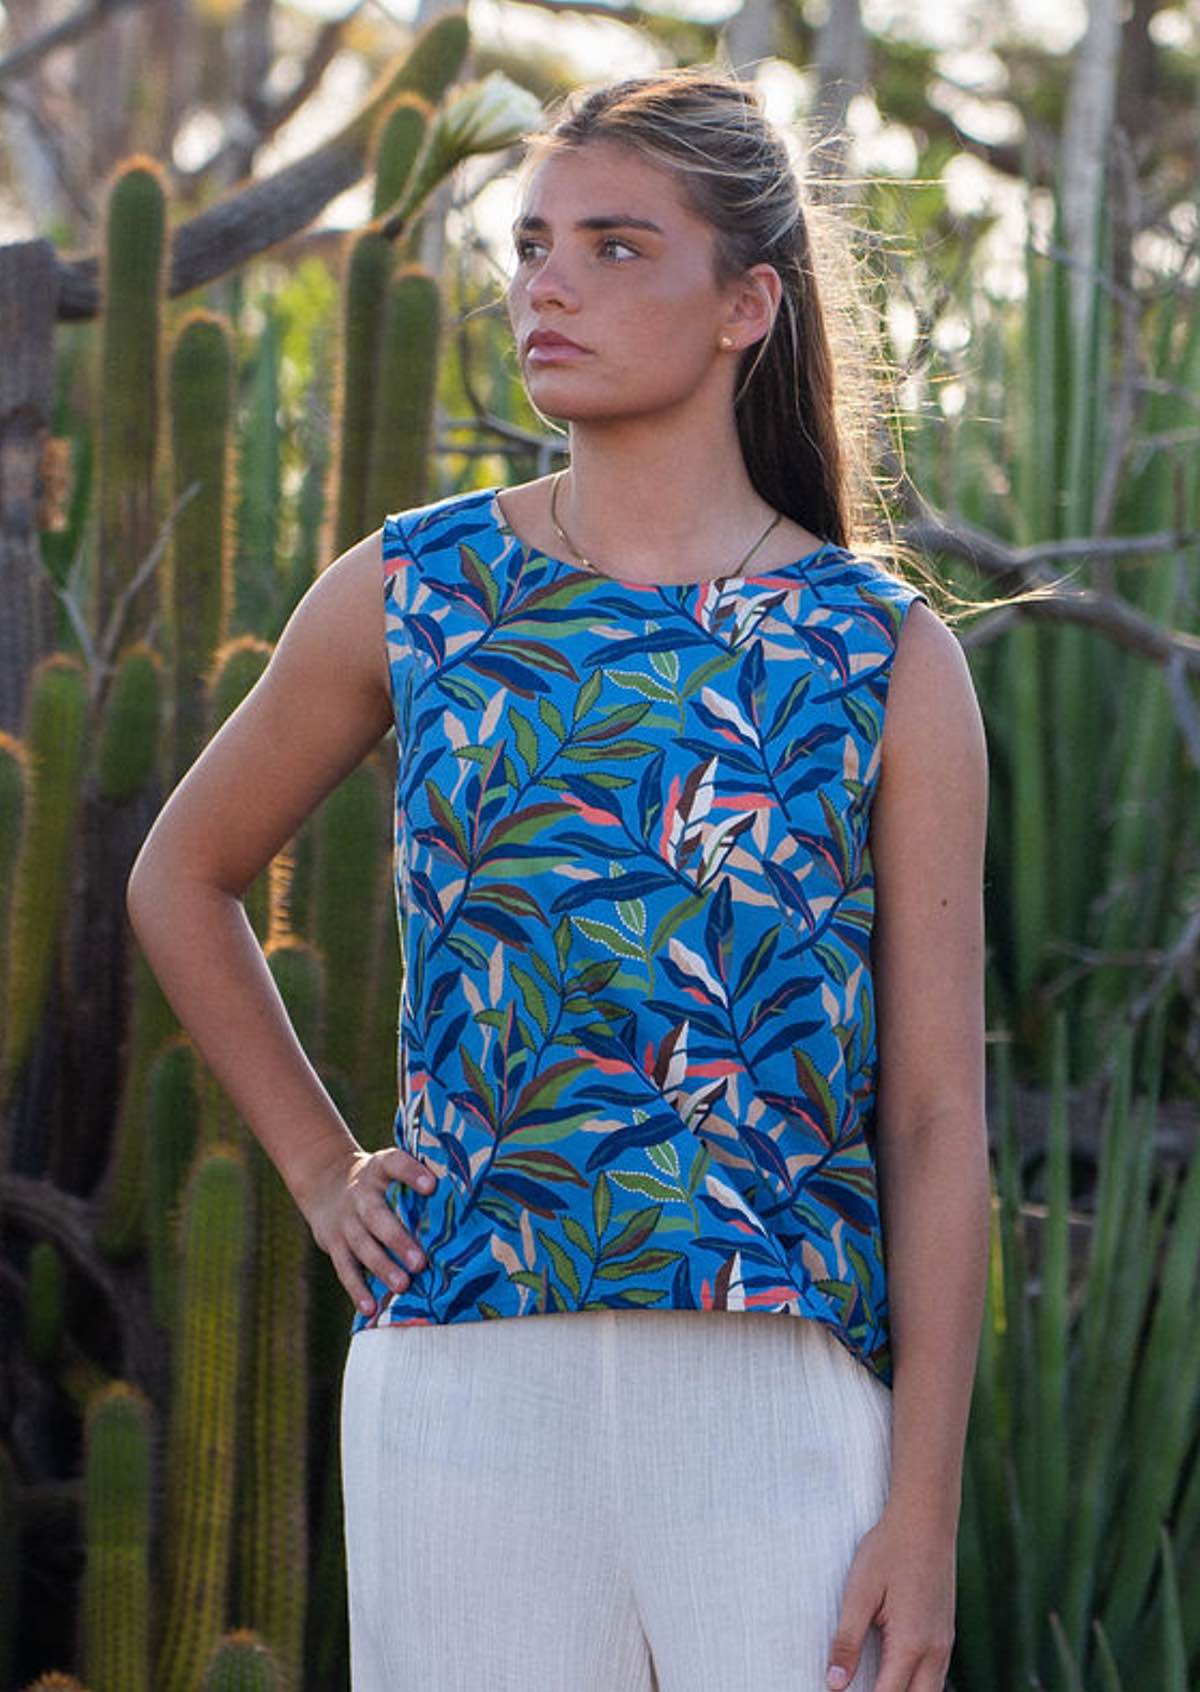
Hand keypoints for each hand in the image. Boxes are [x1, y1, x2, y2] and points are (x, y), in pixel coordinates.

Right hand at [295, 1142, 436, 1315]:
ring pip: (362, 1245)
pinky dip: (357, 1289)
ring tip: (403, 1286)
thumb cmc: (378, 1181)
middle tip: (420, 1262)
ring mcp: (345, 1221)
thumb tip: (470, 1192)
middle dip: (398, 1240)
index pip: (394, 1164)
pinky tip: (371, 1308)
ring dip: (382, 1267)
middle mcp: (360, 1194)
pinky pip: (345, 1269)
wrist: (324, 1183)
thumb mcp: (390, 1168)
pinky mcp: (334, 1244)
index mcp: (379, 1169)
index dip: (411, 1173)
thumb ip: (418, 1177)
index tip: (432, 1186)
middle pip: (377, 1216)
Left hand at [824, 1507, 955, 1690]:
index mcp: (911, 1643)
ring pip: (932, 1691)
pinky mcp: (947, 1631)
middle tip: (860, 1691)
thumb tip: (834, 1684)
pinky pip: (937, 1674)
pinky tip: (897, 1674)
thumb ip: (847, 1641)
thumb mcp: (859, 1592)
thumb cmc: (889, 1550)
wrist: (926, 1519)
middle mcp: (935, 1650)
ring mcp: (945, 1642)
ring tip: (876, 1683)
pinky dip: (918, 1684)